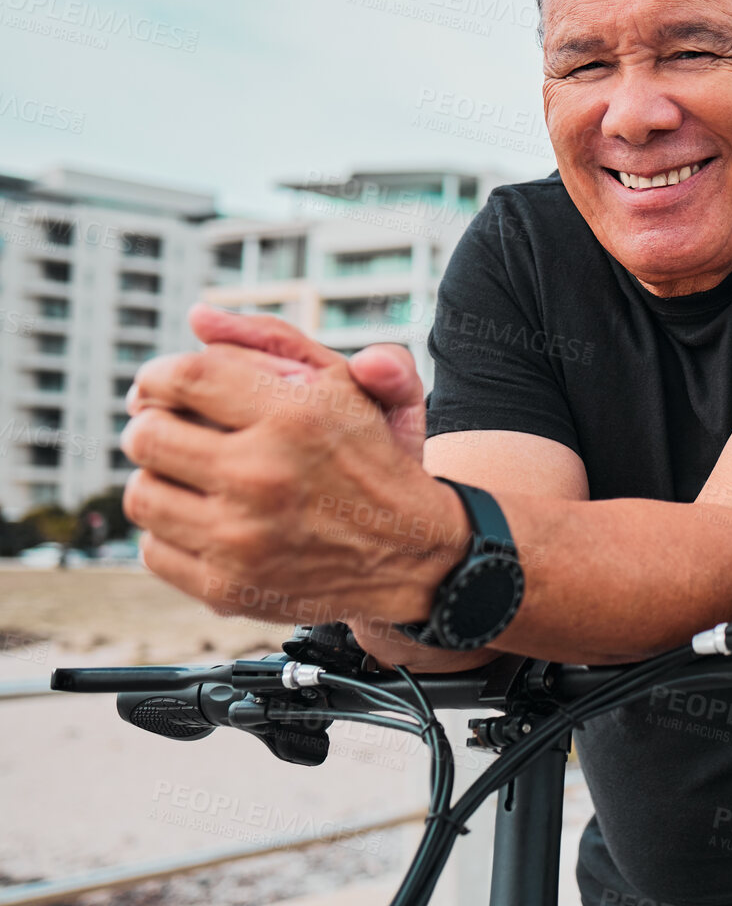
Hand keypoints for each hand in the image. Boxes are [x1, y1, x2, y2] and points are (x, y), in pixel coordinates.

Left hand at [122, 306, 465, 636]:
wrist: (416, 556)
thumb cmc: (378, 460)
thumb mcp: (355, 385)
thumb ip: (280, 339)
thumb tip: (199, 318)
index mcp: (297, 416)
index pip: (182, 377)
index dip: (159, 375)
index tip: (166, 385)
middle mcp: (265, 475)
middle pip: (145, 435)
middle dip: (154, 425)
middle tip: (178, 429)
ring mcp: (242, 538)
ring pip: (141, 494)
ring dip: (161, 479)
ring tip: (194, 477)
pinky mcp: (227, 587)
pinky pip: (153, 549)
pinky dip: (172, 532)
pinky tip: (208, 520)